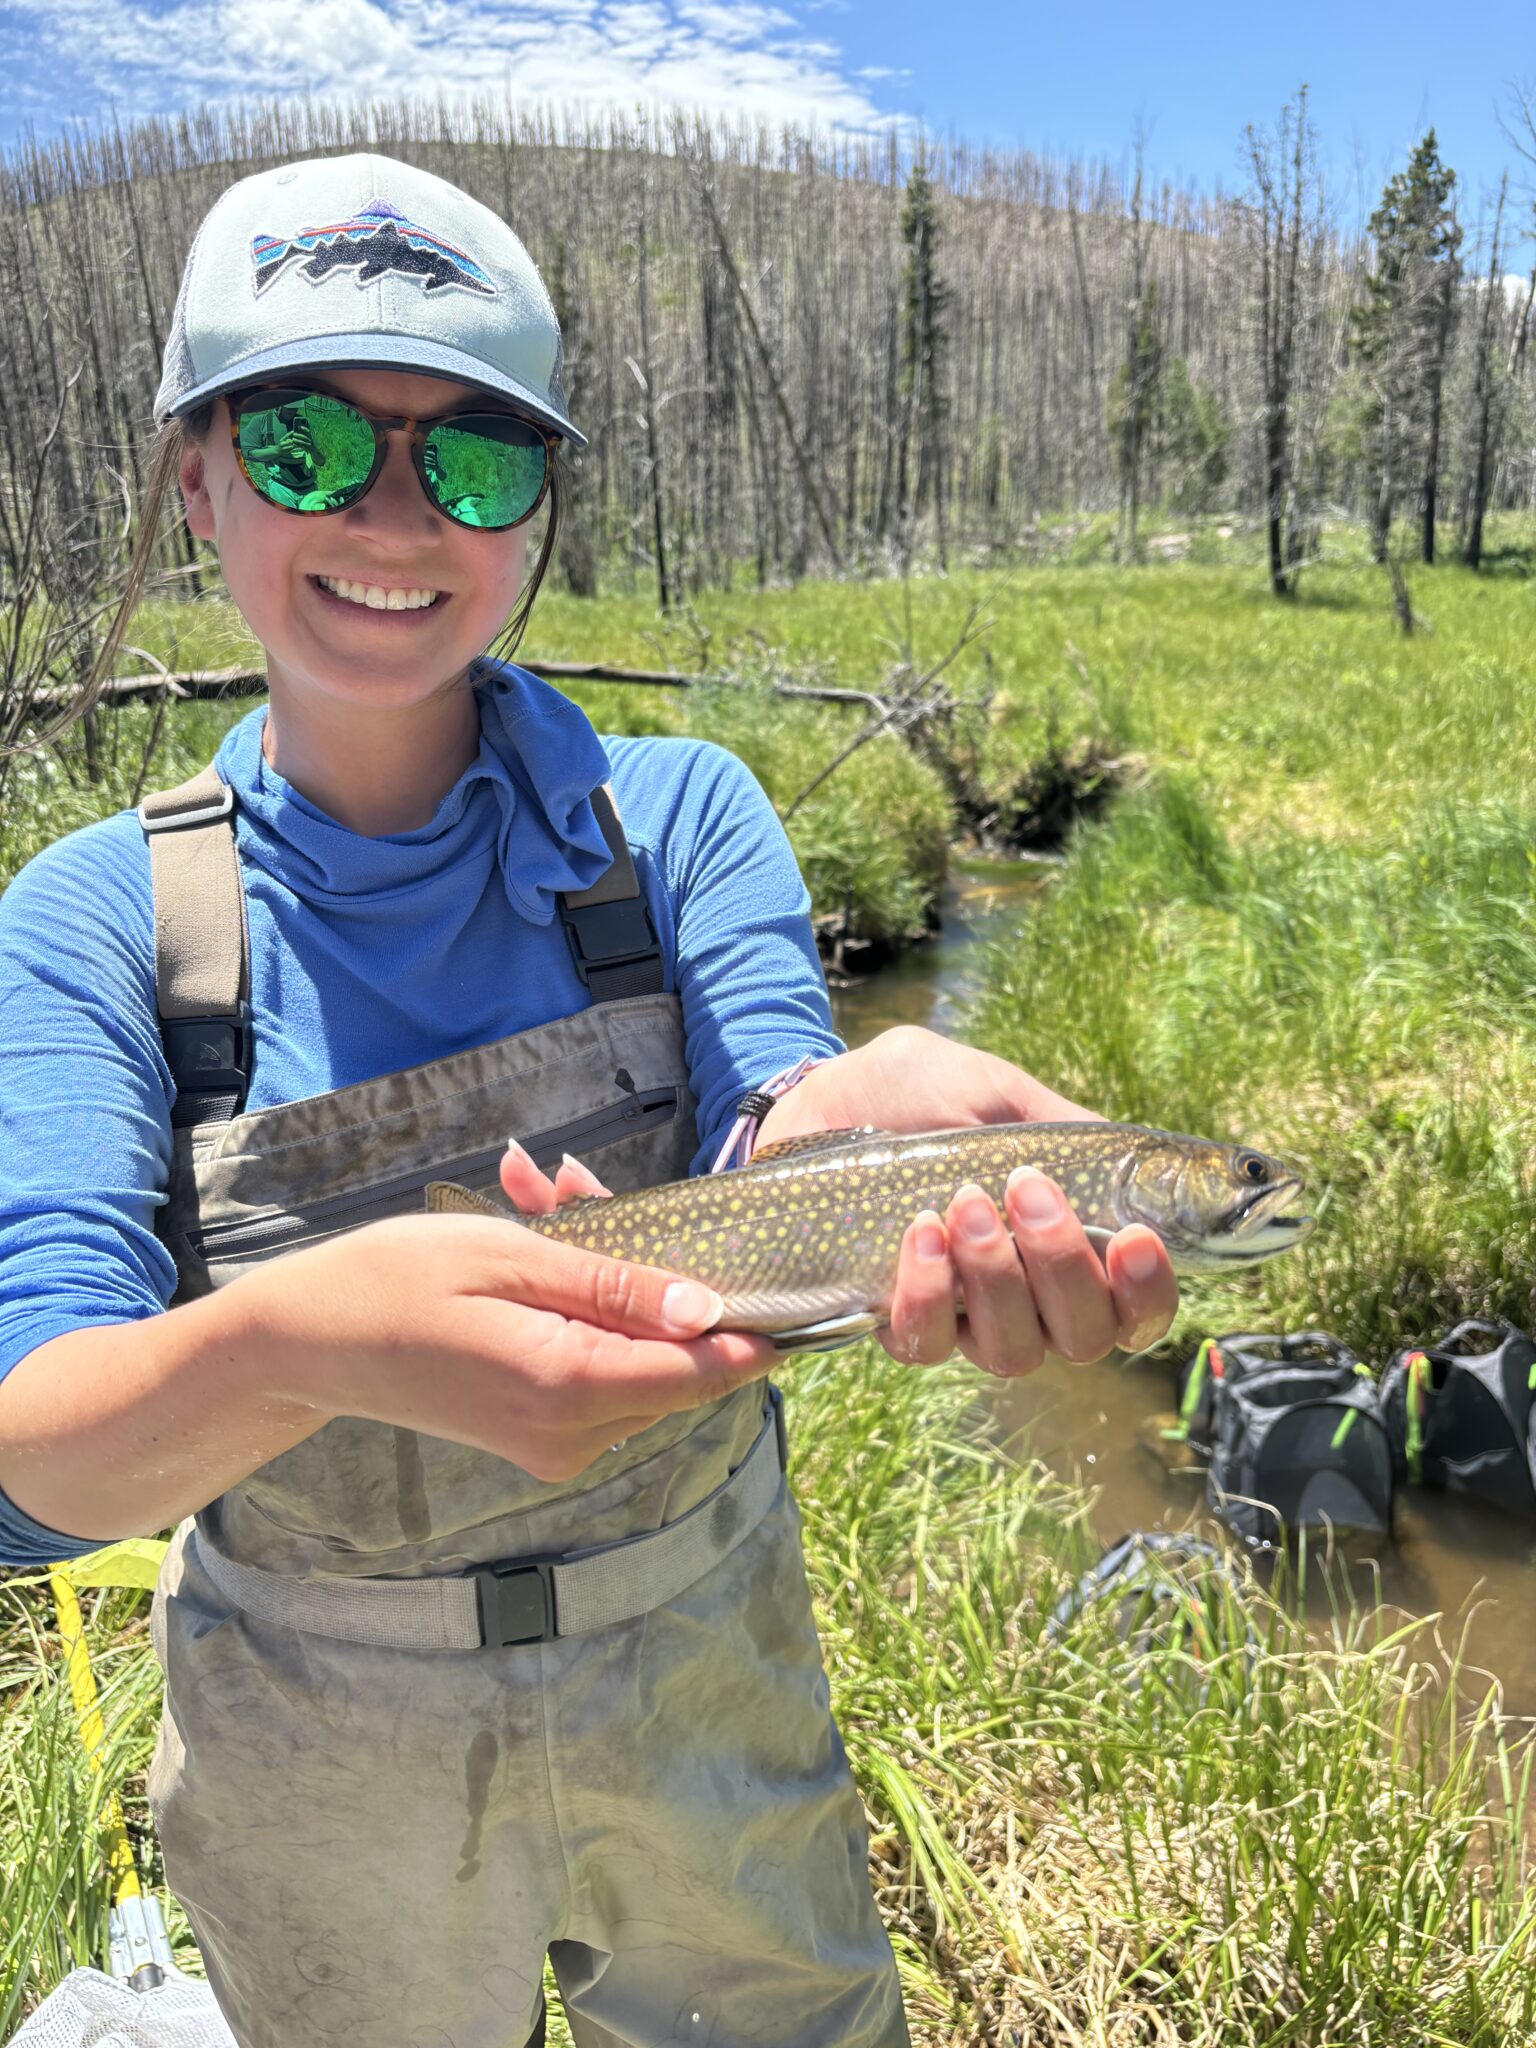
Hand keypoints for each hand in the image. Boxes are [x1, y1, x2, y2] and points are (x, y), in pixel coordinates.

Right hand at [240, 1194, 772, 1484]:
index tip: (795, 1284)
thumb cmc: (396, 1279)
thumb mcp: (509, 1257)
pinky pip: (606, 1380)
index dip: (757, 1331)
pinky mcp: (541, 1441)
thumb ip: (615, 1288)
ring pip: (643, 1372)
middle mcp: (570, 1437)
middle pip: (679, 1373)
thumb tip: (708, 1309)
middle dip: (673, 1288)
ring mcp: (555, 1448)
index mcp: (566, 1387)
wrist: (307, 1341)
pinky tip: (546, 1256)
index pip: (701, 1373)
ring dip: (629, 1297)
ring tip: (553, 1207)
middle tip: (604, 1198)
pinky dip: (597, 1320)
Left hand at [756, 1026, 1177, 1375]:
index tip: (1132, 1236)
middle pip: (1086, 1336)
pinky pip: (928, 1344)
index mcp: (1071, 1245)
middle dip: (1064, 1265)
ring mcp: (964, 1318)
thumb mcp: (995, 1091)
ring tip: (963, 1201)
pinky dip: (930, 1291)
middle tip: (1027, 1189)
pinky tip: (920, 1230)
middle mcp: (1028, 1298)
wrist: (819, 1095)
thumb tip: (1133, 1168)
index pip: (1137, 1308)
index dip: (1149, 1290)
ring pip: (1014, 1350)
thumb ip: (1061, 1131)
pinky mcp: (897, 1322)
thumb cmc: (914, 1092)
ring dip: (997, 1277)